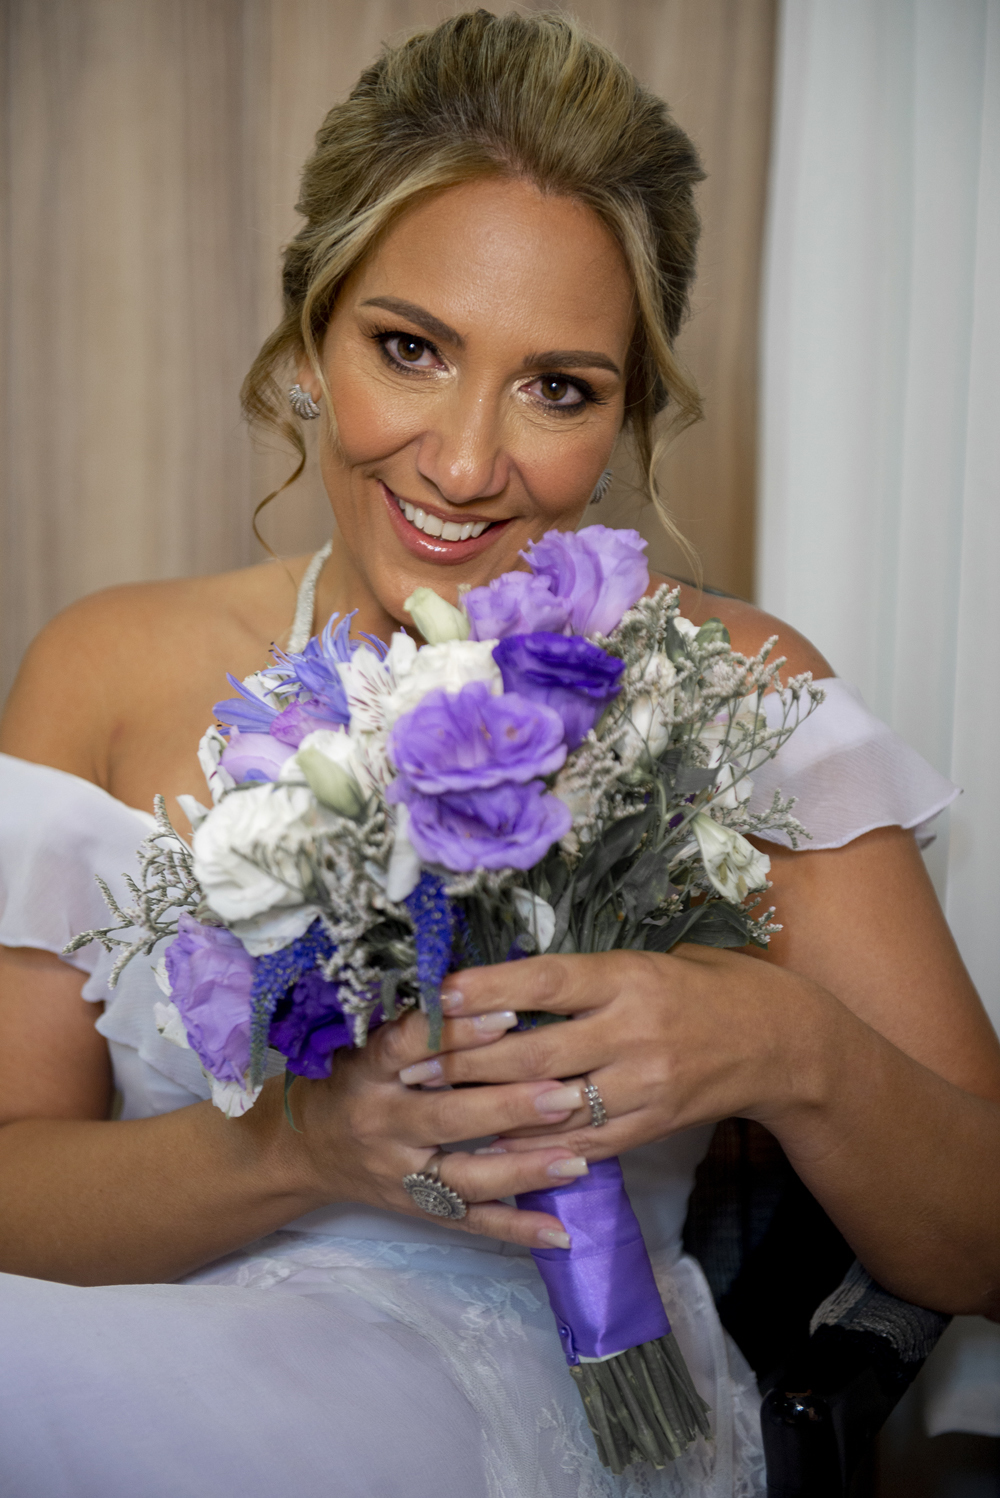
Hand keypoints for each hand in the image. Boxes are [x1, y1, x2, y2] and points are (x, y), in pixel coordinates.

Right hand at [288, 1005, 593, 1248]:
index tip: (509, 1016)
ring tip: (576, 1159)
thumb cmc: (348, 1077)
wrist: (301, 1148)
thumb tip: (490, 984)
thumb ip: (416, 1019)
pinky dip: (514, 1230)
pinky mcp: (415, 1208)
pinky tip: (558, 1231)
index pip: (410, 1045)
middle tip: (567, 1094)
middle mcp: (381, 1123)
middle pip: (447, 1116)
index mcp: (367, 1070)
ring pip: (464, 1177)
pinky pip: (468, 1222)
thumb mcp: (364, 1038)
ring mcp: (398, 1173)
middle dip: (510, 1107)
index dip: (458, 1031)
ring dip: (522, 1171)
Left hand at [394, 948, 829, 1162]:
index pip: (546, 980)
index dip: (487, 989)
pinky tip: (493, 1145)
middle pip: (535, 1049)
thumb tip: (508, 979)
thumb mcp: (650, 960)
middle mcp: (633, 1032)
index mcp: (630, 978)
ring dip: (489, 1109)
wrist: (780, 1041)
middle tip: (411, 1062)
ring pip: (551, 1104)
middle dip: (467, 1060)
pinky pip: (582, 1142)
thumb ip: (586, 975)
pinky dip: (534, 1146)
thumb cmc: (706, 984)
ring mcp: (643, 1085)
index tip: (437, 994)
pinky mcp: (650, 1125)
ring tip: (437, 1106)